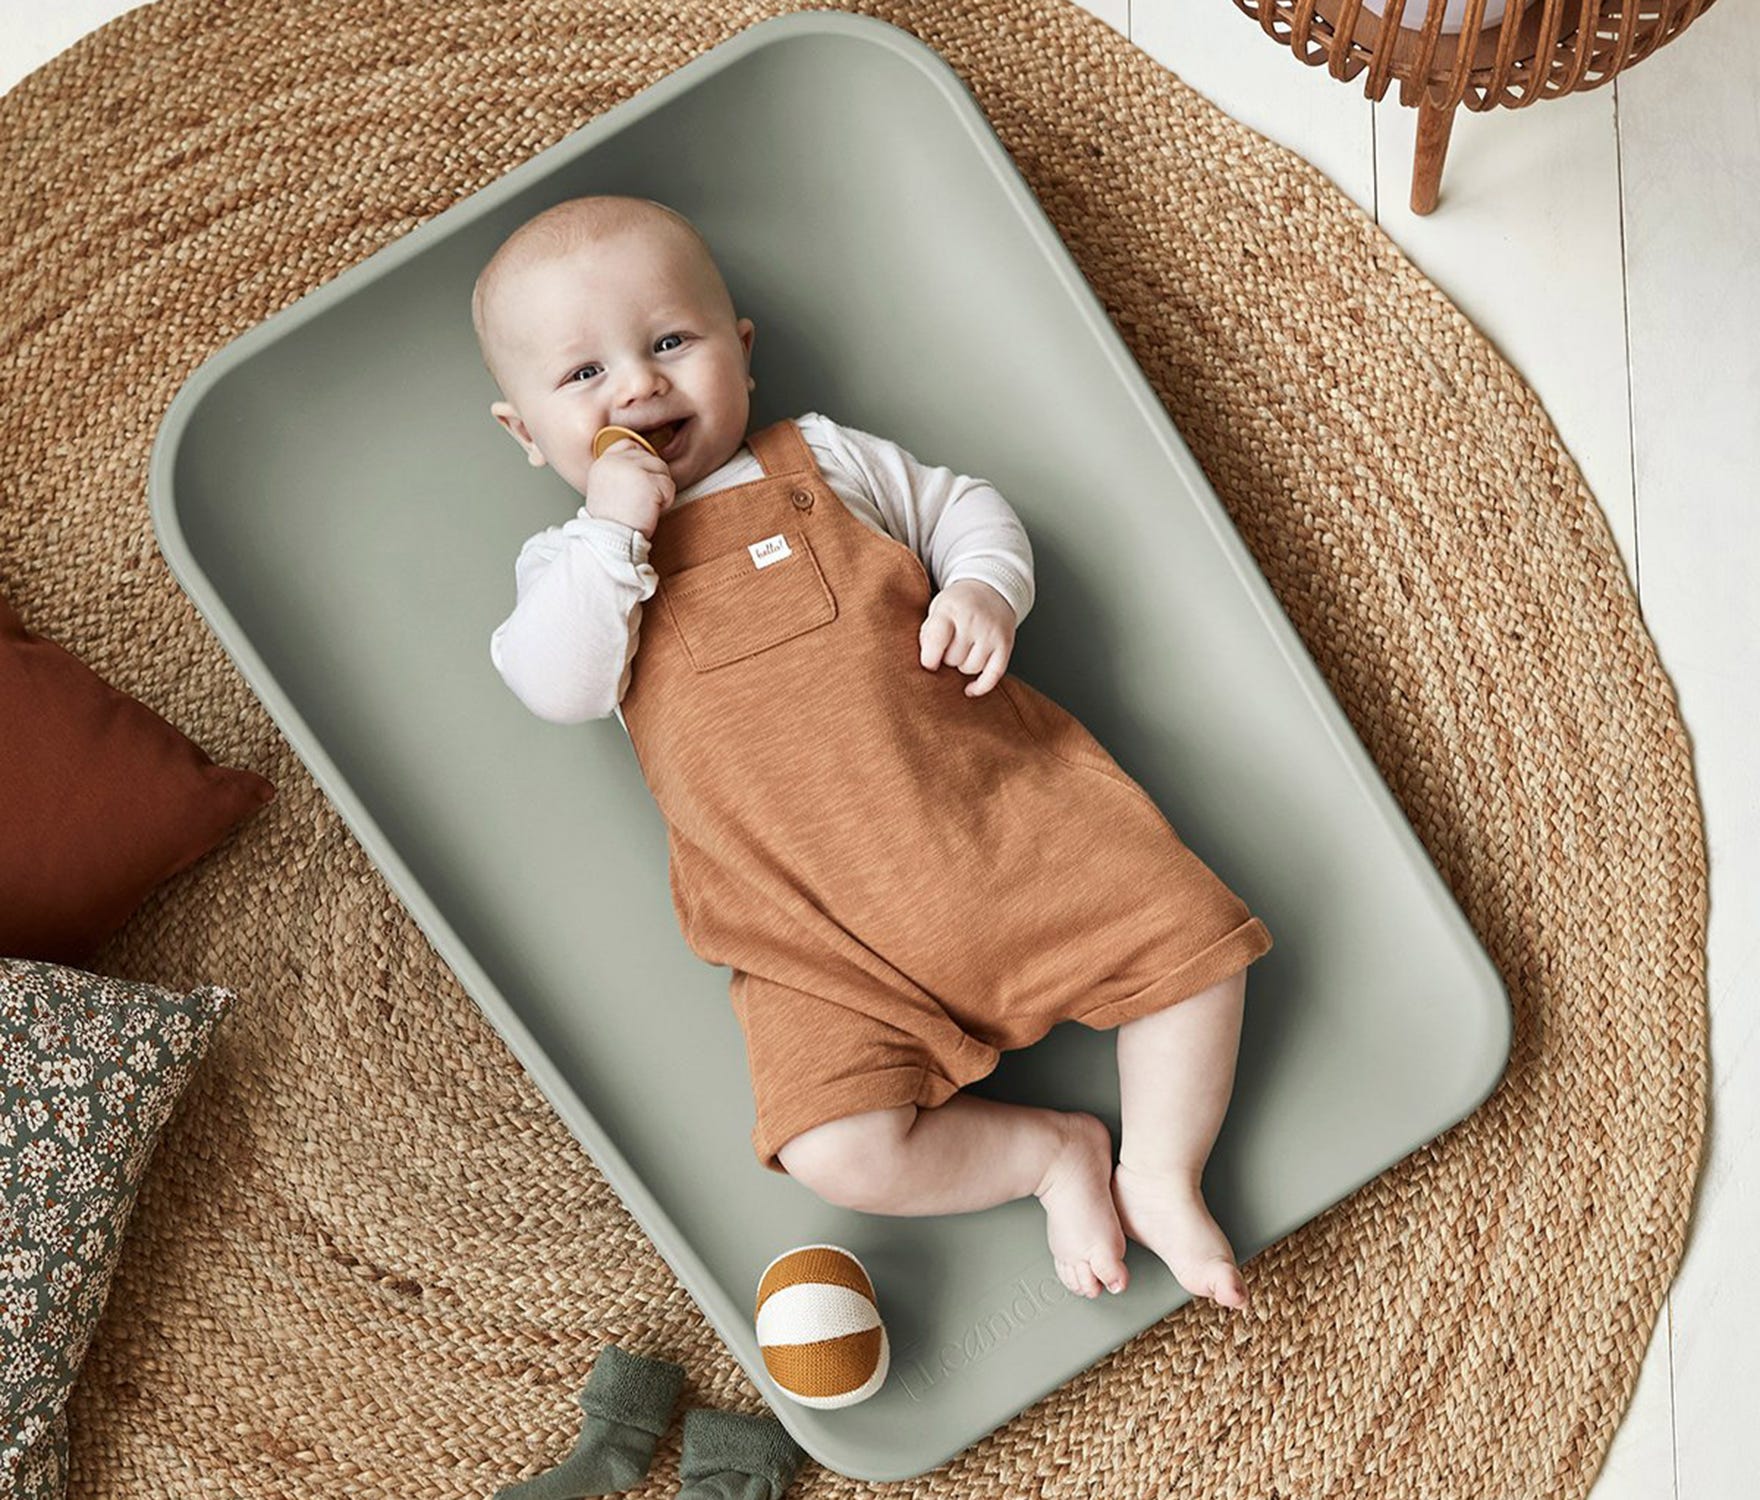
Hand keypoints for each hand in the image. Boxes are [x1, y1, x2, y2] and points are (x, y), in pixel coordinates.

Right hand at [584, 439, 675, 538]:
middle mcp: (615, 461)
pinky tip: (649, 512)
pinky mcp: (647, 480)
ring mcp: (631, 468)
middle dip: (653, 480)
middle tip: (640, 502)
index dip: (641, 462)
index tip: (640, 484)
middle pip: (650, 457)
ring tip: (644, 507)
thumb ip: (621, 472)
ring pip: (662, 469)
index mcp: (603, 462)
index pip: (630, 444)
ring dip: (660, 490)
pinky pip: (669, 485)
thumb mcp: (608, 489)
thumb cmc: (612, 523)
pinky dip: (666, 502)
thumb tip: (647, 461)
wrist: (611, 541)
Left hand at [920, 579, 1015, 696]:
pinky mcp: (1005, 644)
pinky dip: (981, 686)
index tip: (928, 663)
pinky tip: (970, 689)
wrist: (992, 588)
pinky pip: (993, 675)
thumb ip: (928, 634)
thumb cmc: (958, 604)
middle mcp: (972, 621)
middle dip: (947, 658)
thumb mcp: (937, 609)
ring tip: (964, 651)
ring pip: (970, 668)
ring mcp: (990, 633)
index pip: (936, 641)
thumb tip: (926, 665)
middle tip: (951, 647)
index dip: (929, 659)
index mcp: (950, 610)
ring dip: (963, 665)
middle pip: (953, 659)